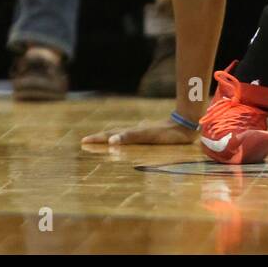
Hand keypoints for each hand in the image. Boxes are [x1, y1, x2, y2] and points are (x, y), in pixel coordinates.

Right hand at [81, 119, 197, 145]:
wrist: (184, 125)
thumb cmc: (166, 133)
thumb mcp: (147, 135)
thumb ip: (130, 137)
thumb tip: (111, 141)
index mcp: (132, 132)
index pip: (110, 135)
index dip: (98, 139)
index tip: (83, 141)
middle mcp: (135, 131)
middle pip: (113, 133)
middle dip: (100, 138)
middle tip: (86, 141)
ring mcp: (142, 131)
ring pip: (121, 134)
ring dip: (109, 137)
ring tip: (101, 140)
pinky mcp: (150, 133)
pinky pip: (131, 136)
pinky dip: (122, 138)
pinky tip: (125, 139)